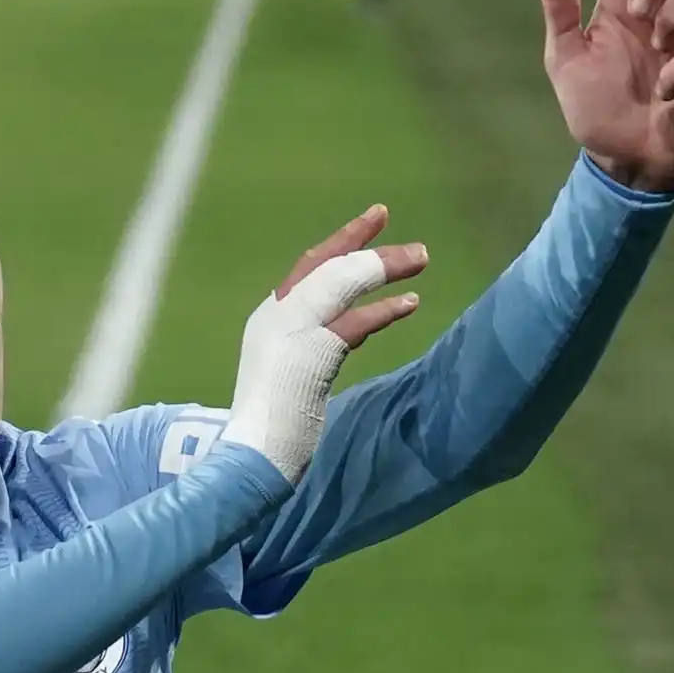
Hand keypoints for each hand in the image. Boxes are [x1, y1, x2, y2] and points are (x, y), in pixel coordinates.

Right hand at [221, 207, 427, 481]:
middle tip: (387, 215)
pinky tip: (410, 306)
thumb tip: (350, 330)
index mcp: (270, 321)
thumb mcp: (297, 378)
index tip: (372, 224)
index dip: (341, 245)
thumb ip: (318, 349)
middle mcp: (276, 318)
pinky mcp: (309, 354)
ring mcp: (290, 334)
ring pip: (341, 284)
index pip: (308, 270)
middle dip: (359, 240)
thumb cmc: (273, 430)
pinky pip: (352, 320)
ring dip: (383, 267)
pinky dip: (382, 311)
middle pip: (323, 266)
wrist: (252, 457)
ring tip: (421, 258)